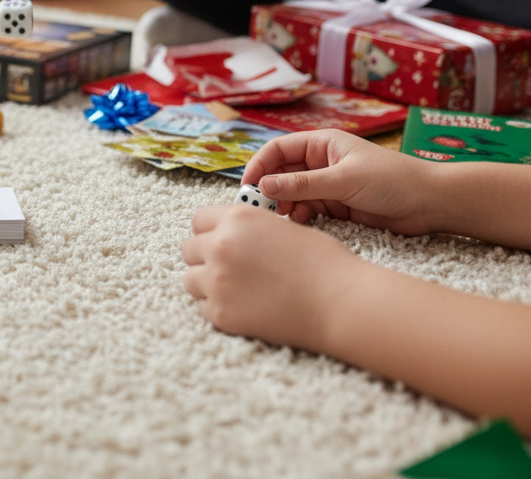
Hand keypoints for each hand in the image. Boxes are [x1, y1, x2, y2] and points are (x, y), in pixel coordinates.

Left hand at [182, 204, 361, 349]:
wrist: (340, 302)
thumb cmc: (323, 263)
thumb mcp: (282, 228)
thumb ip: (249, 229)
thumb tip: (232, 234)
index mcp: (237, 218)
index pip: (198, 220)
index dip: (210, 231)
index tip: (219, 241)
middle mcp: (220, 245)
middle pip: (189, 249)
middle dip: (206, 258)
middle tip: (230, 269)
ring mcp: (217, 280)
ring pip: (190, 279)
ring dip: (207, 283)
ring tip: (236, 290)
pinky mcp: (220, 313)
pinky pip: (204, 307)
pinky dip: (219, 308)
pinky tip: (245, 308)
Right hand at [244, 129, 434, 233]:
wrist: (431, 204)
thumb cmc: (392, 181)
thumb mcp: (343, 180)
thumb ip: (302, 185)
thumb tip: (263, 187)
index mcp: (322, 144)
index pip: (278, 150)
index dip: (259, 166)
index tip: (248, 187)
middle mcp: (321, 161)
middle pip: (281, 172)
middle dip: (269, 189)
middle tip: (260, 208)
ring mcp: (328, 184)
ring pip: (292, 193)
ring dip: (283, 204)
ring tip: (283, 217)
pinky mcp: (336, 205)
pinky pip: (306, 208)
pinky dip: (299, 216)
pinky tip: (300, 222)